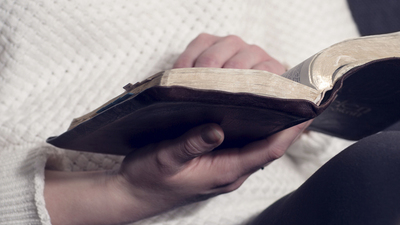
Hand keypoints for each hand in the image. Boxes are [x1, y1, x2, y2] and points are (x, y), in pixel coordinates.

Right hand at [44, 33, 304, 224]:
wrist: (135, 192)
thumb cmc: (149, 179)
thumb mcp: (165, 159)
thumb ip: (190, 145)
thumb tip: (216, 129)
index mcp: (224, 172)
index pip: (267, 151)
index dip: (289, 132)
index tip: (306, 111)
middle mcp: (230, 168)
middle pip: (268, 145)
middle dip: (286, 124)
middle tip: (298, 98)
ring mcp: (224, 164)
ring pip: (258, 143)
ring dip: (272, 123)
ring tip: (282, 99)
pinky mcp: (215, 158)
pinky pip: (243, 141)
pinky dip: (253, 125)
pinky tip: (250, 108)